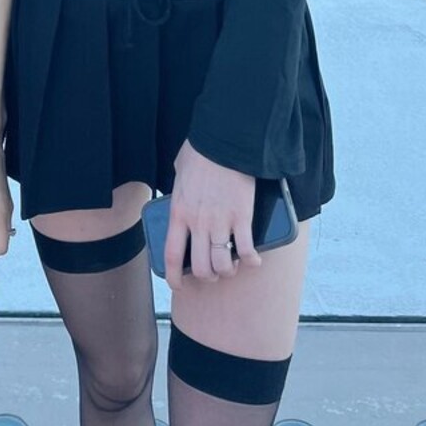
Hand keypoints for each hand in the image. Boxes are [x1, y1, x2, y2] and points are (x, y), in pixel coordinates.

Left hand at [163, 139, 262, 287]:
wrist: (225, 140)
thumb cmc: (201, 150)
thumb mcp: (179, 172)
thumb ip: (179, 189)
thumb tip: (181, 192)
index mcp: (178, 212)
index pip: (172, 256)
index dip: (175, 277)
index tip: (179, 285)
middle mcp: (197, 223)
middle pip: (201, 267)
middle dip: (208, 276)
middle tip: (214, 272)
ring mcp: (220, 222)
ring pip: (223, 264)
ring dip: (228, 270)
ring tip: (232, 265)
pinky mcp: (242, 217)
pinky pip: (247, 250)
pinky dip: (251, 260)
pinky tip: (254, 259)